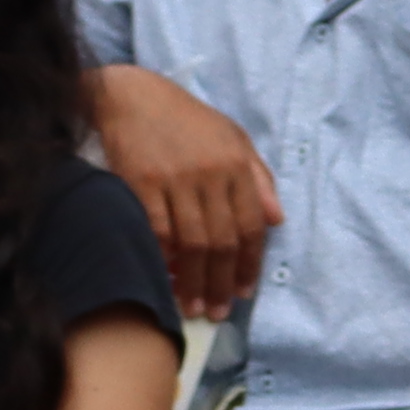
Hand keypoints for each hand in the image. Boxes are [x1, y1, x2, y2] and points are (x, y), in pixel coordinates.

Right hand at [94, 65, 280, 317]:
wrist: (132, 96)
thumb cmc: (187, 120)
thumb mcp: (233, 138)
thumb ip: (258, 179)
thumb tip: (277, 220)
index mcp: (236, 165)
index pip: (251, 225)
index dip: (249, 264)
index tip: (243, 292)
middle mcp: (209, 174)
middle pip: (221, 242)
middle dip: (220, 283)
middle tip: (216, 312)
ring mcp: (174, 179)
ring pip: (191, 243)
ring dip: (192, 281)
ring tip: (190, 307)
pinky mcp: (139, 182)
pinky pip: (156, 231)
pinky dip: (162, 258)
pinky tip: (164, 277)